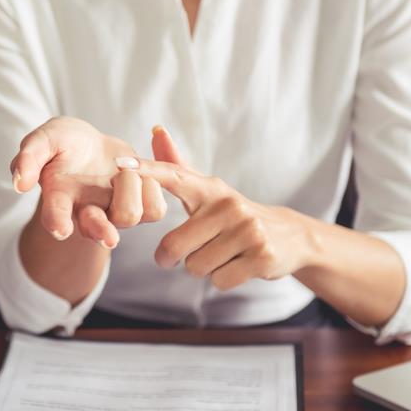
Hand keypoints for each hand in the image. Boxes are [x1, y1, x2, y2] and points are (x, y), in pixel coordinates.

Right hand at [11, 117, 167, 248]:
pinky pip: (155, 208)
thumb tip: (19, 182)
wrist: (92, 146)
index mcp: (60, 197)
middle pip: (96, 230)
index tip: (60, 229)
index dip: (57, 222)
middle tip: (108, 238)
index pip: (55, 215)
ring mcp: (113, 213)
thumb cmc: (63, 144)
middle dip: (101, 232)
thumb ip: (29, 156)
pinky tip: (140, 171)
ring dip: (130, 186)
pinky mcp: (140, 207)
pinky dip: (153, 186)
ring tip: (122, 166)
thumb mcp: (45, 139)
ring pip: (130, 216)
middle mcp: (86, 212)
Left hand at [119, 126, 319, 290]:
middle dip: (174, 257)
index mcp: (210, 189)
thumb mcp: (207, 190)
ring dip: (203, 268)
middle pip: (174, 246)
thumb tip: (156, 129)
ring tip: (222, 254)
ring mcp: (248, 230)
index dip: (147, 171)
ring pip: (196, 266)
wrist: (289, 237)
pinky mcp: (261, 256)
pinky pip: (219, 281)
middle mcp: (229, 206)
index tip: (121, 163)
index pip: (174, 176)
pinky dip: (223, 280)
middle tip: (190, 251)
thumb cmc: (233, 214)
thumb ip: (177, 165)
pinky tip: (237, 265)